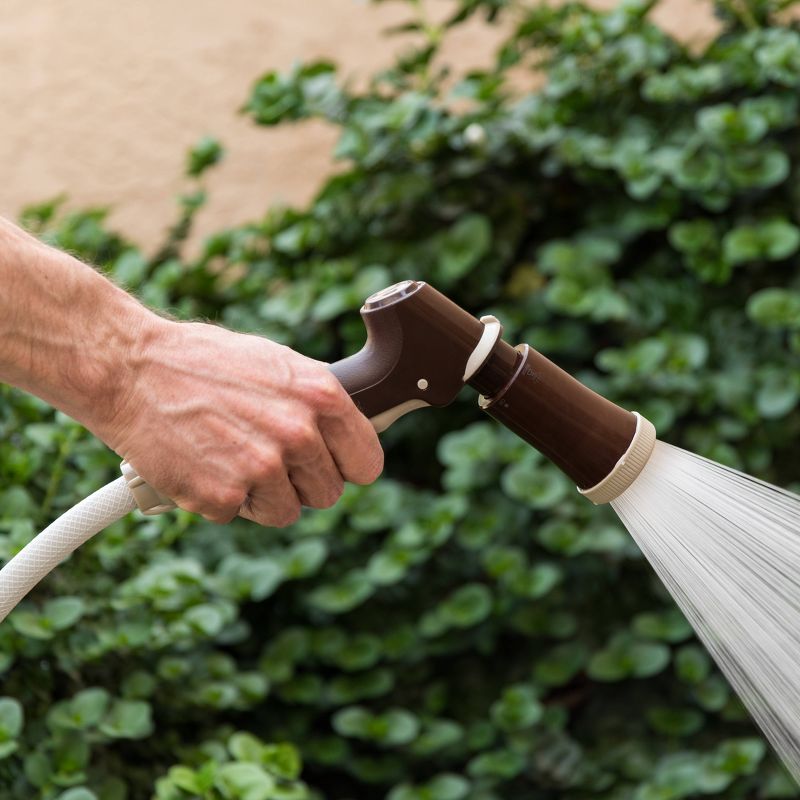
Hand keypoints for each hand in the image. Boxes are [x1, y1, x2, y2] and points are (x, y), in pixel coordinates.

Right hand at [98, 317, 383, 525]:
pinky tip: (202, 464)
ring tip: (229, 457)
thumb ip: (315, 401)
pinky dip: (220, 498)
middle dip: (301, 482)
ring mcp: (261, 468)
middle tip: (266, 458)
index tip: (333, 466)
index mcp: (321, 396)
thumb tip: (345, 430)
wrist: (130, 368)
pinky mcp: (222, 496)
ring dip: (261, 495)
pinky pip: (239, 514)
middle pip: (328, 493)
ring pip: (286, 511)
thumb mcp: (276, 364)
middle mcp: (299, 433)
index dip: (349, 467)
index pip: (367, 462)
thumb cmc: (202, 361)